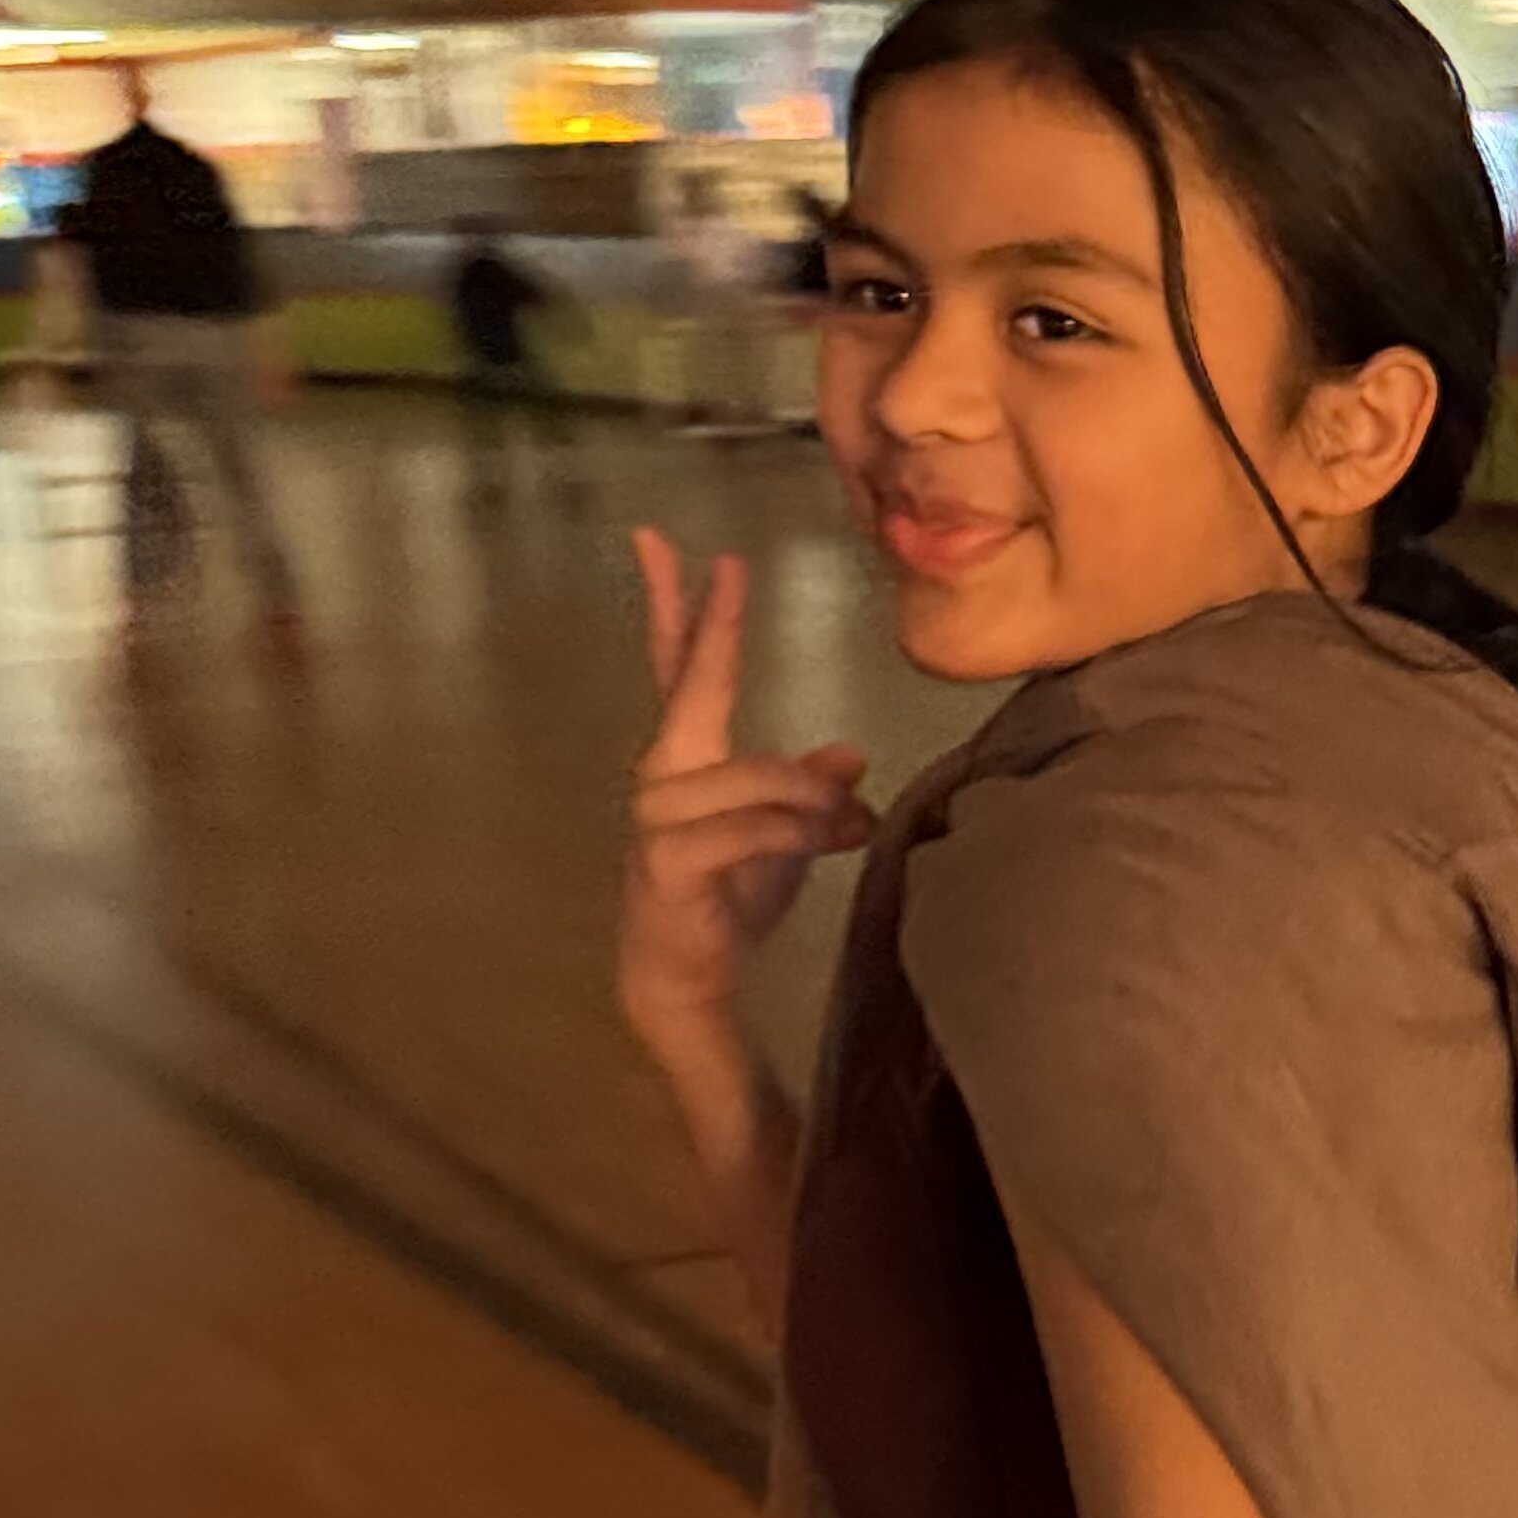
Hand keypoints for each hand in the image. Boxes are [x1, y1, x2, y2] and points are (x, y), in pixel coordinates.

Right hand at [620, 530, 870, 1052]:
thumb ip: (808, 790)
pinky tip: (835, 839)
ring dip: (813, 799)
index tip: (668, 543)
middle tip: (729, 564)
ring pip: (754, 777)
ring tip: (857, 824)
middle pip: (692, 686)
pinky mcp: (670, 861)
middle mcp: (663, 774)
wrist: (686, 974)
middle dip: (712, 626)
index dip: (683, 606)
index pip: (680, 666)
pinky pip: (749, 829)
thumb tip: (849, 755)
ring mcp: (659, 817)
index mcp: (688, 757)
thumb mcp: (785, 836)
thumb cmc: (729, 897)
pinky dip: (798, 832)